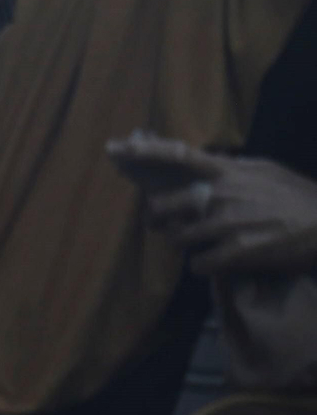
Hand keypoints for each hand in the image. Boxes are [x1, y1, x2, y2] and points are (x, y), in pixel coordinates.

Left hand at [108, 132, 316, 275]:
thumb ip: (229, 167)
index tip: (118, 147)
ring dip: (182, 242)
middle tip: (162, 224)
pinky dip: (202, 266)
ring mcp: (227, 224)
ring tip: (199, 243)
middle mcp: (220, 195)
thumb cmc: (297, 196)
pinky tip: (213, 264)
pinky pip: (199, 264)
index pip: (178, 155)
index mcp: (227, 172)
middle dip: (158, 218)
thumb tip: (199, 161)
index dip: (145, 151)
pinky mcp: (237, 252)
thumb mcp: (263, 170)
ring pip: (178, 237)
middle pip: (163, 206)